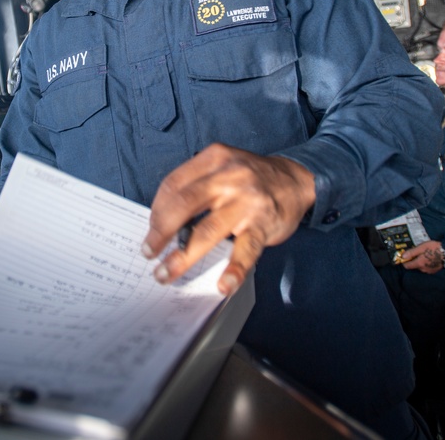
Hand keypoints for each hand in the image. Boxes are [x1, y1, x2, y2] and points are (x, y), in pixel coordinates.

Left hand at [141, 143, 315, 295]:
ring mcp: (246, 201)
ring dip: (182, 257)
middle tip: (148, 252)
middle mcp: (228, 177)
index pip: (173, 184)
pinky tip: (223, 285)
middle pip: (183, 205)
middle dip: (160, 232)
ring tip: (166, 273)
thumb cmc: (251, 177)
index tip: (150, 230)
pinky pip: (246, 250)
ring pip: (207, 231)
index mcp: (213, 159)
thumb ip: (197, 185)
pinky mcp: (262, 224)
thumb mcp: (223, 166)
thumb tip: (164, 221)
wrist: (296, 180)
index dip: (156, 210)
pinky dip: (234, 270)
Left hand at [399, 240, 443, 273]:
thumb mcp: (421, 247)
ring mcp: (429, 270)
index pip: (407, 266)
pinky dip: (426, 263)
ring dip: (420, 261)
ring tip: (424, 254)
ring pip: (420, 267)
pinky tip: (429, 257)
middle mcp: (423, 269)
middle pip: (413, 266)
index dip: (405, 261)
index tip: (406, 255)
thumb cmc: (434, 248)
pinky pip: (426, 267)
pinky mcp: (433, 270)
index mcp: (419, 263)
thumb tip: (403, 256)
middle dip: (414, 259)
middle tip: (418, 252)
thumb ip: (412, 252)